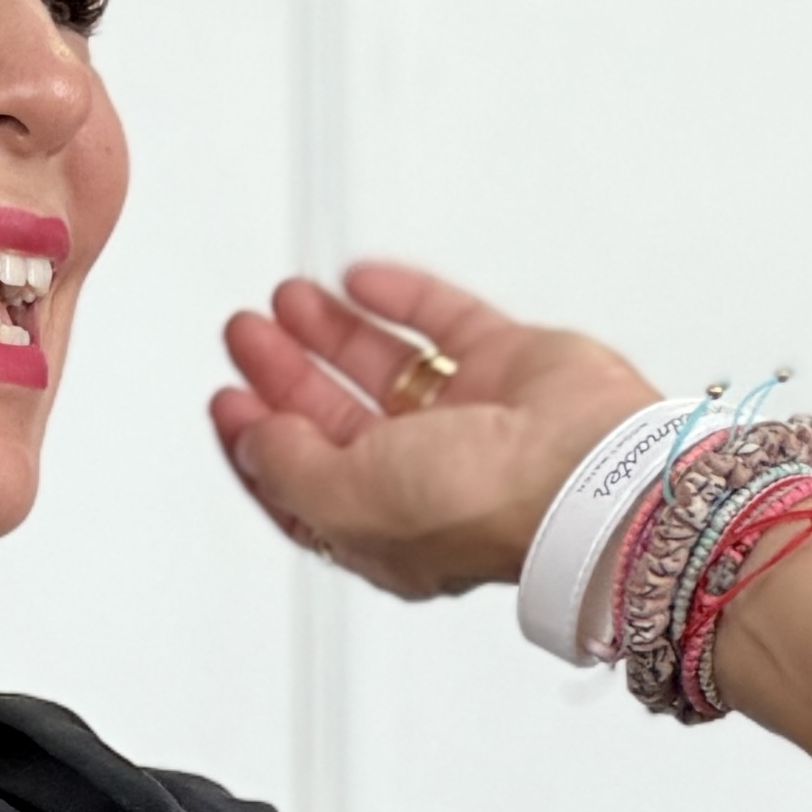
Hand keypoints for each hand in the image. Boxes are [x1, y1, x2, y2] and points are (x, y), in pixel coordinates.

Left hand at [209, 258, 661, 604]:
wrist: (585, 468)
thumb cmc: (486, 505)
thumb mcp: (348, 501)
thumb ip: (291, 469)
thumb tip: (256, 440)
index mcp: (385, 531)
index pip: (304, 485)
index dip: (258, 443)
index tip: (226, 402)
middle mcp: (428, 479)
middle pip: (336, 420)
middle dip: (284, 374)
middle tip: (245, 334)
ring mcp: (471, 420)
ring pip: (385, 367)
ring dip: (331, 331)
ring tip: (286, 297)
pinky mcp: (509, 365)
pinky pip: (444, 321)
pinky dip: (399, 297)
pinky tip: (358, 279)